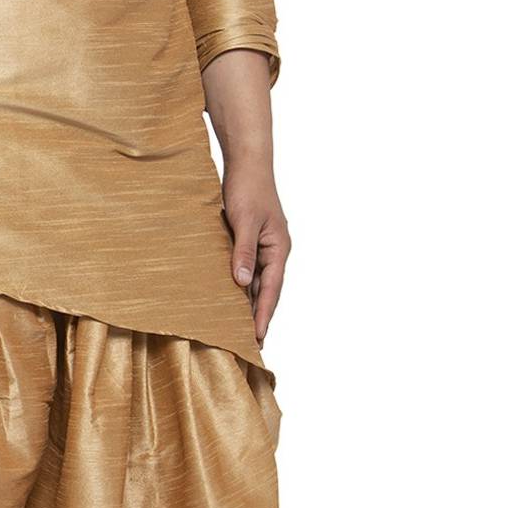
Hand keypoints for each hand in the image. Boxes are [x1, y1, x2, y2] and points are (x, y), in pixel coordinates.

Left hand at [222, 160, 290, 346]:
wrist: (247, 163)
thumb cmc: (248, 189)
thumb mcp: (244, 221)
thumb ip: (243, 252)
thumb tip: (242, 283)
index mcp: (278, 249)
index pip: (271, 290)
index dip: (263, 315)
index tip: (257, 337)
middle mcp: (274, 251)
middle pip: (266, 291)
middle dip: (258, 316)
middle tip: (249, 343)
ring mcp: (263, 246)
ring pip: (256, 282)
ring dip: (248, 303)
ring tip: (238, 328)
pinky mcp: (250, 241)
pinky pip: (247, 269)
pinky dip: (240, 285)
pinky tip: (229, 297)